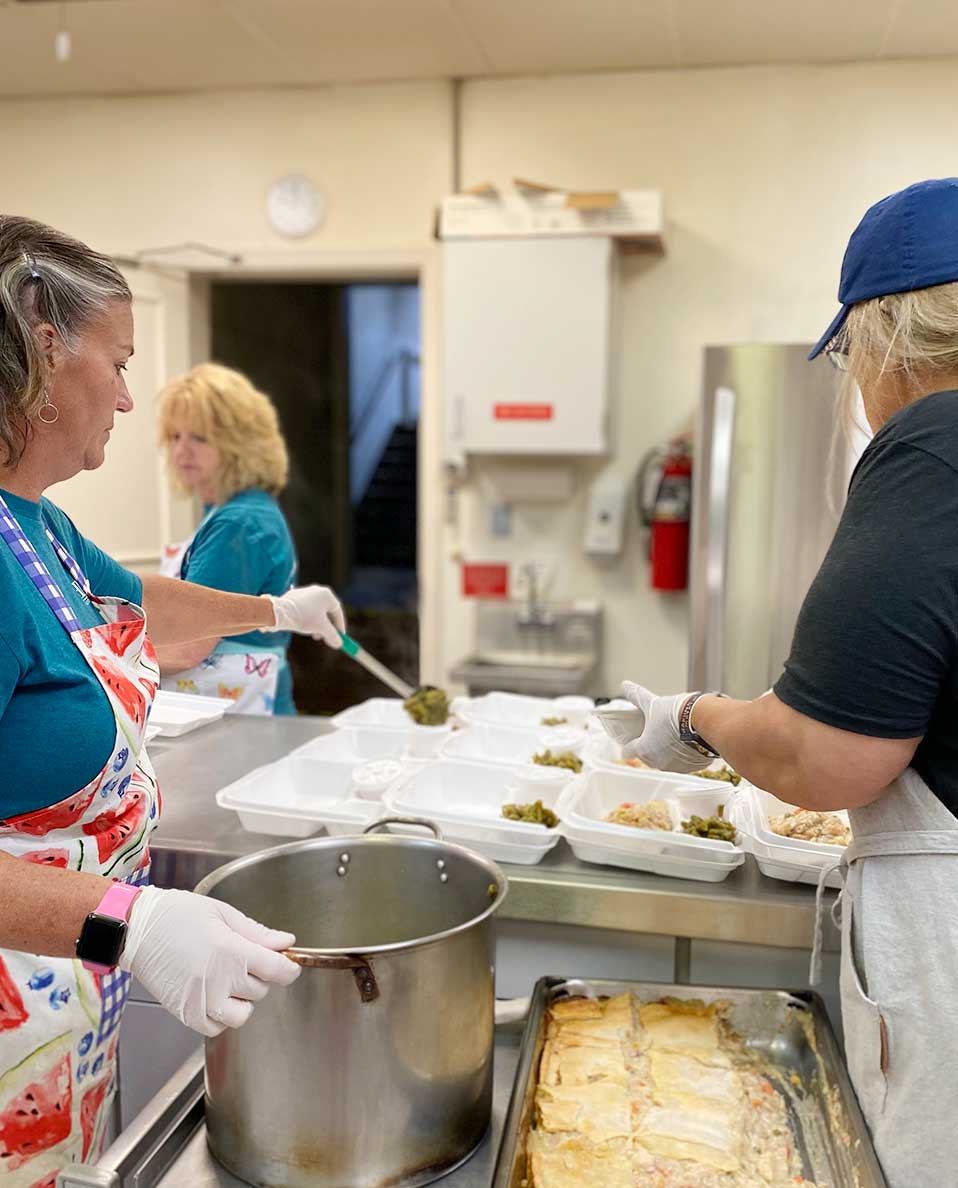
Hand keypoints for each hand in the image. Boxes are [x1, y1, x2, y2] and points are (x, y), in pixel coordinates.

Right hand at [120, 887, 300, 1036]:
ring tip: (229, 979)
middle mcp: (218, 981)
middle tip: (243, 958)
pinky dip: (222, 1015)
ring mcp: (201, 1002)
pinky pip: (217, 1026)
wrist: (137, 930)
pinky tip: (215, 994)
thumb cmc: (177, 916)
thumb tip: (285, 942)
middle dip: (260, 975)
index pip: (277, 971)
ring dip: (243, 999)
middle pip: (261, 990)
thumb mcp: (222, 913)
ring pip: (243, 1014)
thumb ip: (256, 933)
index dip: (289, 969)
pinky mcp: (186, 1014)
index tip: (289, 965)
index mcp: (231, 952)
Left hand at [268, 585, 345, 647]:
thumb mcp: (322, 629)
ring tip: (310, 634)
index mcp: (327, 594)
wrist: (280, 612)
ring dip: (316, 624)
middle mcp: (317, 590)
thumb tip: (339, 644)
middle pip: (326, 611)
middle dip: (326, 627)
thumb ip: (333, 636)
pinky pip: (304, 609)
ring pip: (314, 611)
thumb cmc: (304, 618)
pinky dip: (306, 619)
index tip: (339, 638)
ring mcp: (304, 592)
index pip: (337, 612)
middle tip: (324, 638)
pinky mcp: (293, 596)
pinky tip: (300, 626)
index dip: (339, 626)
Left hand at [619, 681, 708, 772]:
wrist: (704, 720)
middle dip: (651, 745)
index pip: (628, 752)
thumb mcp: (652, 703)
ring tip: (675, 734)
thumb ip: (637, 696)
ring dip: (669, 751)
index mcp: (644, 749)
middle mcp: (659, 762)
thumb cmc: (676, 714)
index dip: (629, 744)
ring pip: (668, 760)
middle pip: (649, 756)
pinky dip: (686, 754)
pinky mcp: (694, 767)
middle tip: (657, 731)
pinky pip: (686, 762)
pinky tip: (690, 740)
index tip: (633, 739)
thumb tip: (626, 685)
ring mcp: (677, 767)